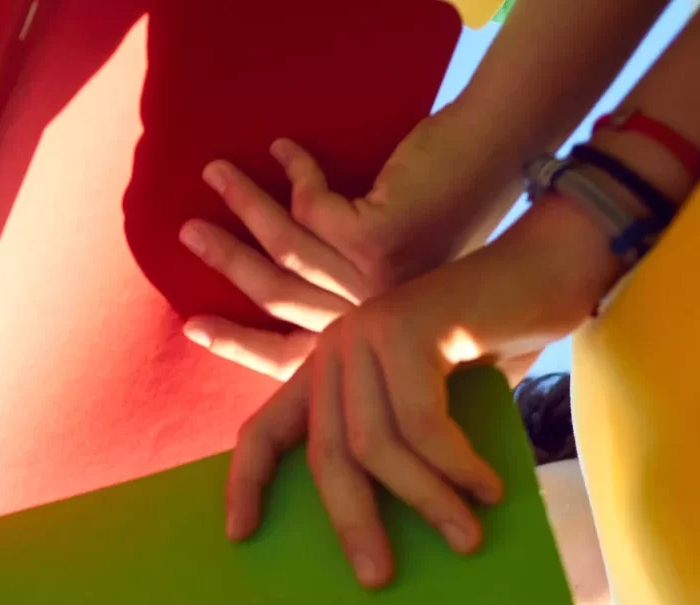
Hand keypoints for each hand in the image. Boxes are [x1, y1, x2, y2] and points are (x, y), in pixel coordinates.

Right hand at [178, 120, 538, 380]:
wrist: (514, 186)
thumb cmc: (468, 240)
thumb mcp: (409, 298)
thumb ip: (363, 322)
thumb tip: (299, 321)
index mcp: (369, 350)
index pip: (285, 360)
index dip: (235, 343)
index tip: (192, 324)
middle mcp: (368, 327)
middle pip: (272, 295)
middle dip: (223, 260)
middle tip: (186, 232)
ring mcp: (370, 285)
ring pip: (282, 245)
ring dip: (243, 202)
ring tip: (215, 173)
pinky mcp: (373, 241)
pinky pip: (309, 204)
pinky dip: (294, 169)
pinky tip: (283, 149)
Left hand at [224, 198, 621, 587]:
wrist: (553, 266)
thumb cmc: (494, 345)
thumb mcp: (434, 405)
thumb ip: (402, 452)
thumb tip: (389, 537)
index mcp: (328, 369)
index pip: (264, 431)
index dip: (246, 484)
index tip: (239, 536)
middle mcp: (335, 348)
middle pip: (327, 455)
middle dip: (353, 522)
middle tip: (378, 577)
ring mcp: (366, 334)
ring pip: (376, 446)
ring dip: (425, 501)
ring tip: (465, 538)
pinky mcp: (407, 328)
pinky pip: (422, 424)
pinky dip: (456, 466)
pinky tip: (489, 490)